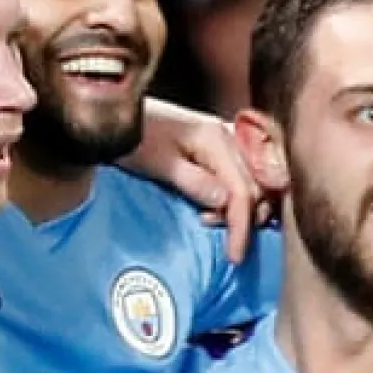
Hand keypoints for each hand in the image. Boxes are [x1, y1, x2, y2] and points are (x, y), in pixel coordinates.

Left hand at [118, 100, 261, 262]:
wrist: (117, 116)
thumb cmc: (134, 138)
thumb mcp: (159, 164)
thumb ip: (193, 182)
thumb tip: (224, 202)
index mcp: (216, 139)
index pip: (242, 191)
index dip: (241, 227)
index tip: (234, 256)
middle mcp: (228, 137)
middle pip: (255, 187)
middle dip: (244, 220)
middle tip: (222, 241)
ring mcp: (224, 140)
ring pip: (252, 182)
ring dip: (242, 210)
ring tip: (214, 223)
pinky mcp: (216, 147)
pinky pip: (239, 176)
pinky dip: (236, 197)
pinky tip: (218, 209)